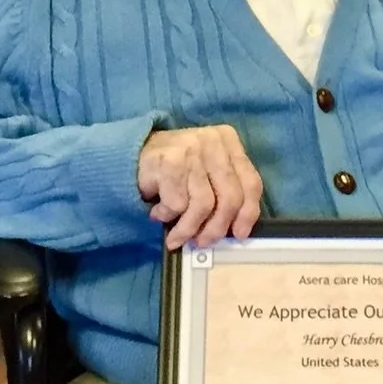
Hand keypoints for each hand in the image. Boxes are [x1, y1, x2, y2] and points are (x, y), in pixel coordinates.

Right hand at [137, 123, 263, 249]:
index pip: (250, 182)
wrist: (132, 155)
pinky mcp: (170, 161)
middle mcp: (213, 141)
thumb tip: (236, 230)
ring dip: (189, 229)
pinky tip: (158, 213)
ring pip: (203, 205)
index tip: (238, 235)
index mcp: (228, 141)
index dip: (247, 214)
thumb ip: (224, 191)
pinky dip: (167, 216)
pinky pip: (177, 204)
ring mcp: (192, 149)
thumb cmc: (175, 170)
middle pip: (230, 197)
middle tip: (202, 242)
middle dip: (217, 228)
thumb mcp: (206, 171)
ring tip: (176, 236)